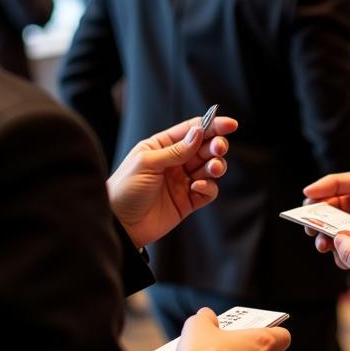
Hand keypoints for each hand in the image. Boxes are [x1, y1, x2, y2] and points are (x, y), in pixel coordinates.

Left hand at [107, 115, 236, 245]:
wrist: (120, 225)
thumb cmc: (125, 190)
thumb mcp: (147, 163)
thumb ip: (176, 150)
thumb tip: (199, 132)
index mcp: (163, 146)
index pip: (192, 130)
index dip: (212, 125)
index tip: (230, 125)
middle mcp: (176, 162)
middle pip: (206, 147)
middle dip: (216, 146)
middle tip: (218, 148)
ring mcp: (183, 181)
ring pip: (211, 168)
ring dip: (216, 166)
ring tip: (212, 169)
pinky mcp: (188, 201)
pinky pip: (208, 190)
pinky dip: (208, 187)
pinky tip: (196, 188)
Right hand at [303, 169, 349, 254]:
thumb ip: (338, 182)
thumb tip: (307, 191)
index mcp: (347, 198)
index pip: (319, 205)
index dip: (310, 213)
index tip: (307, 221)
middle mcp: (349, 218)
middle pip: (323, 228)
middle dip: (319, 235)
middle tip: (323, 242)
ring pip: (335, 246)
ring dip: (335, 250)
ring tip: (341, 251)